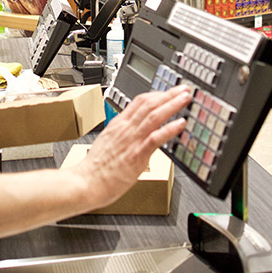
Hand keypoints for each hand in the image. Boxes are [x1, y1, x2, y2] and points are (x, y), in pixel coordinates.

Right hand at [76, 85, 190, 207]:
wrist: (85, 182)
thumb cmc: (95, 168)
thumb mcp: (107, 142)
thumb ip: (123, 135)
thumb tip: (135, 134)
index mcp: (119, 124)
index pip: (140, 101)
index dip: (157, 94)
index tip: (170, 92)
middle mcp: (126, 129)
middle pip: (149, 104)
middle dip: (169, 95)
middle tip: (184, 89)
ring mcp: (131, 141)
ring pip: (154, 116)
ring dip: (172, 105)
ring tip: (185, 99)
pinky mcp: (136, 155)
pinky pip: (155, 138)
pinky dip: (169, 129)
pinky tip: (181, 123)